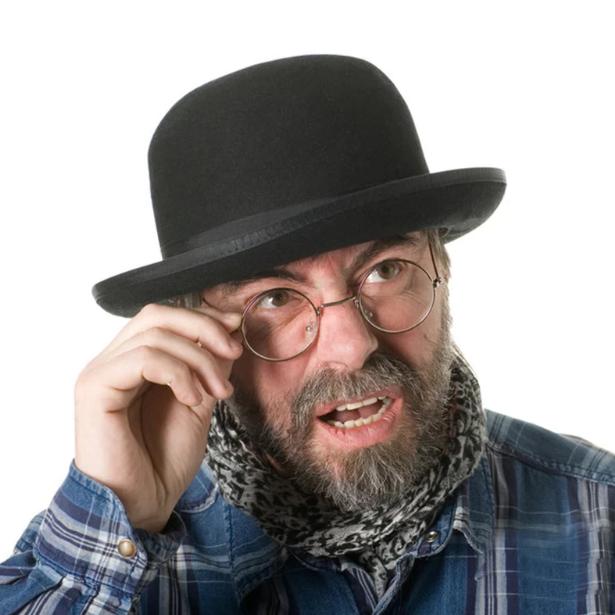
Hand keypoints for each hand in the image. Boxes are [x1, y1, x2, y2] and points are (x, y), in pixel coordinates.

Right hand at [73, 302, 242, 532]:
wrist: (142, 506)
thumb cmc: (164, 460)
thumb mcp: (199, 402)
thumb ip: (208, 365)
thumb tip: (229, 328)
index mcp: (133, 362)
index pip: (165, 317)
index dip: (203, 317)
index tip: (236, 329)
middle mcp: (113, 361)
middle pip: (157, 314)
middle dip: (203, 328)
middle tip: (234, 351)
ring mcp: (101, 372)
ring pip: (155, 333)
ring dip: (198, 358)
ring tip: (218, 390)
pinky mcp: (95, 388)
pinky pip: (142, 358)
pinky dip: (178, 372)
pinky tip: (193, 398)